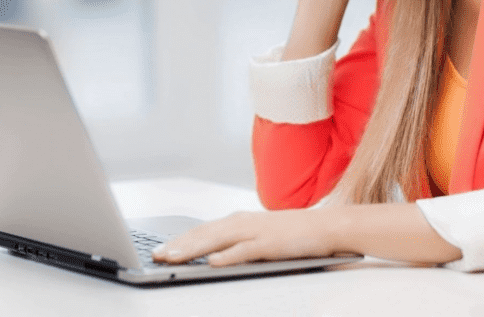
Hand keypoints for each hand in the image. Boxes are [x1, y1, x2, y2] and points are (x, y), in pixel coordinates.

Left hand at [151, 209, 343, 266]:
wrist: (326, 226)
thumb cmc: (294, 234)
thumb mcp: (260, 236)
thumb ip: (237, 244)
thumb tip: (213, 256)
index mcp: (239, 221)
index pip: (202, 230)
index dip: (180, 239)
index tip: (160, 249)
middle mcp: (243, 222)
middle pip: (204, 234)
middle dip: (178, 245)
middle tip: (157, 256)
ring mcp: (256, 231)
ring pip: (217, 240)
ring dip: (193, 249)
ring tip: (173, 258)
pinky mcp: (270, 243)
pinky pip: (244, 250)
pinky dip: (227, 255)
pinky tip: (212, 262)